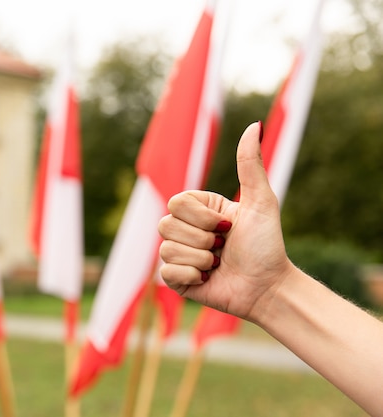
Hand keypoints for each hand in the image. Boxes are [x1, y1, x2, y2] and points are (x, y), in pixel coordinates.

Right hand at [158, 122, 294, 321]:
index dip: (201, 217)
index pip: (176, 202)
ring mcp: (178, 255)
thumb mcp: (260, 201)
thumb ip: (250, 164)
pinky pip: (166, 273)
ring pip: (166, 249)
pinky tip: (208, 280)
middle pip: (165, 225)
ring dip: (200, 260)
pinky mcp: (176, 279)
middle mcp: (185, 230)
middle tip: (223, 247)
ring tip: (218, 265)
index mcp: (199, 209)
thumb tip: (254, 125)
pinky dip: (191, 277)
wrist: (267, 287)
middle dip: (202, 240)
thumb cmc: (267, 245)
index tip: (227, 226)